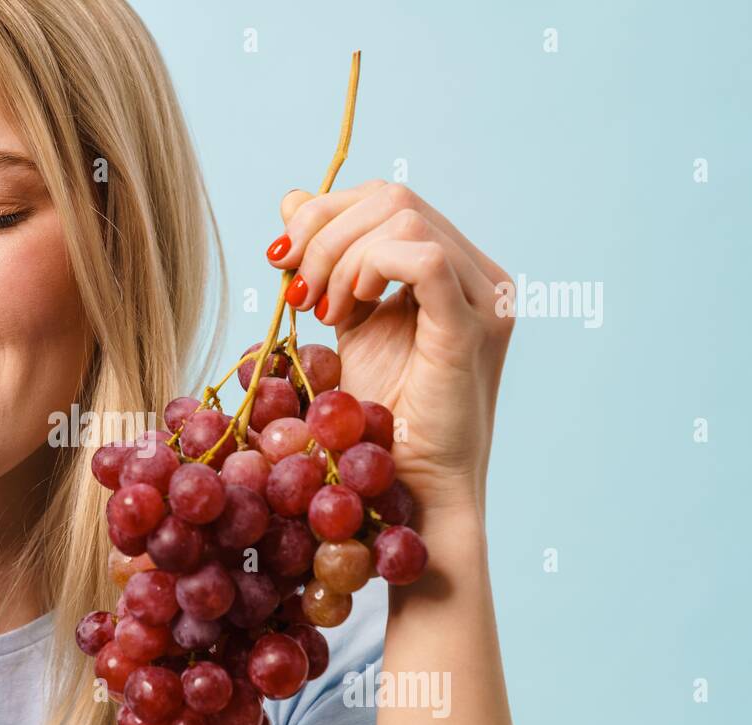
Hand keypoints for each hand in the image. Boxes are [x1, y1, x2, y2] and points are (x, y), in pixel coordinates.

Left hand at [267, 180, 514, 515]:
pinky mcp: (470, 330)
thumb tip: (292, 198)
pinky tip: (347, 313)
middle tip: (298, 293)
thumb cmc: (379, 415)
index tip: (284, 263)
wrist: (401, 484)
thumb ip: (327, 261)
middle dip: (323, 233)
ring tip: (322, 312)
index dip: (325, 214)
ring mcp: (483, 299)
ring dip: (339, 258)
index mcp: (456, 269)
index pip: (387, 198)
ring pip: (404, 218)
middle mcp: (481, 275)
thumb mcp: (344, 322)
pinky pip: (424, 259)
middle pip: (393, 197)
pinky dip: (371, 270)